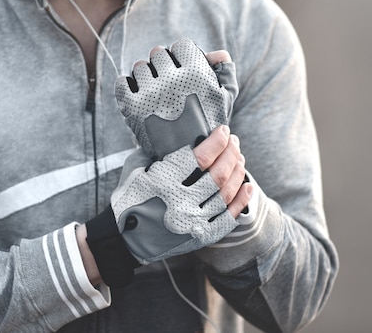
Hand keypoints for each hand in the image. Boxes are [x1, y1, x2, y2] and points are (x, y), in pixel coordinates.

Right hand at [84, 126, 250, 287]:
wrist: (124, 240)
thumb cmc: (128, 198)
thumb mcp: (135, 168)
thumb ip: (154, 150)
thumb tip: (174, 132)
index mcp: (164, 182)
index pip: (201, 157)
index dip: (217, 141)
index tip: (224, 131)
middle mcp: (181, 203)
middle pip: (219, 173)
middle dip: (231, 152)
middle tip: (234, 142)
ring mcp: (194, 222)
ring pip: (227, 193)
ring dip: (237, 171)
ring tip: (239, 158)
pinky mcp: (201, 236)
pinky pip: (229, 216)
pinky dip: (241, 199)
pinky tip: (247, 185)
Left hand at [115, 38, 238, 159]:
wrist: (184, 158)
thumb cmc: (205, 125)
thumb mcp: (224, 100)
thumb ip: (225, 73)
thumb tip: (217, 54)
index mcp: (197, 74)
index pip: (181, 45)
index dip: (182, 56)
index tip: (181, 69)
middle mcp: (173, 81)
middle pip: (158, 53)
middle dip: (162, 65)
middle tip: (166, 83)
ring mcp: (151, 93)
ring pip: (139, 66)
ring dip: (145, 76)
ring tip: (153, 92)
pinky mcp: (132, 106)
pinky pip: (122, 82)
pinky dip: (127, 87)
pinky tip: (138, 98)